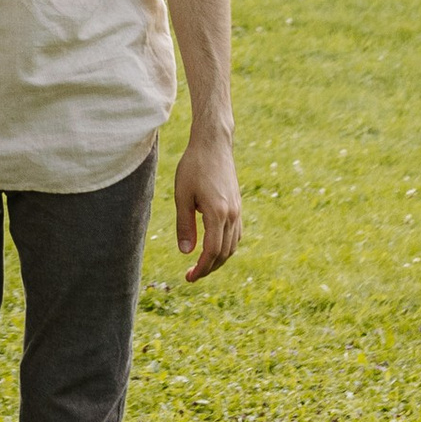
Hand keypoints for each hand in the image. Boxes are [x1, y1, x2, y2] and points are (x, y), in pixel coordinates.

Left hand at [172, 132, 240, 282]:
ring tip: (202, 265)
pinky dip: (227, 246)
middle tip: (191, 275)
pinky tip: (215, 248)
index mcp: (217, 213)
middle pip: (224, 253)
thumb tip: (186, 253)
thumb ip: (184, 225)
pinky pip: (236, 234)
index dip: (201, 268)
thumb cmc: (194, 166)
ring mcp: (237, 210)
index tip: (189, 277)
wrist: (213, 143)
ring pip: (232, 246)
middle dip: (209, 268)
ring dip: (219, 259)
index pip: (212, 252)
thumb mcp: (182, 195)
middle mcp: (232, 214)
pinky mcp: (238, 205)